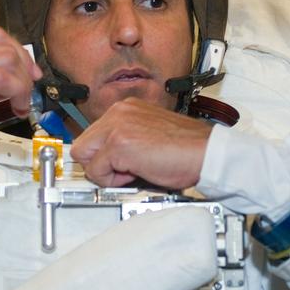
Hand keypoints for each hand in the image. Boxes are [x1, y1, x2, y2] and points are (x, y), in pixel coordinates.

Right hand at [0, 28, 40, 173]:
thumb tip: (13, 78)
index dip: (20, 53)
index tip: (29, 74)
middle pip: (2, 44)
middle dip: (25, 69)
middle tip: (28, 92)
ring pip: (4, 58)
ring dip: (22, 83)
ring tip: (20, 103)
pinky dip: (16, 91)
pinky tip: (15, 107)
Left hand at [70, 99, 211, 188]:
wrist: (206, 152)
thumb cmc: (188, 148)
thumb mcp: (151, 134)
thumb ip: (128, 139)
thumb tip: (110, 159)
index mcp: (127, 108)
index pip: (93, 134)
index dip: (102, 155)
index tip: (113, 166)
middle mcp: (119, 113)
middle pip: (83, 145)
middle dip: (99, 164)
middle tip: (124, 172)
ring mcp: (117, 127)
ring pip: (85, 157)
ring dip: (105, 172)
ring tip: (132, 172)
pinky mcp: (118, 144)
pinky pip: (97, 171)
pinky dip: (112, 181)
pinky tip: (136, 174)